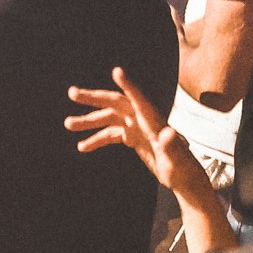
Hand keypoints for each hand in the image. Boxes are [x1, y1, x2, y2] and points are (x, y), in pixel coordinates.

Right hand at [65, 68, 200, 191]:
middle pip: (115, 104)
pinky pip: (111, 134)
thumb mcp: (176, 160)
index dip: (128, 85)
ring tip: (68, 124)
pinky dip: (97, 139)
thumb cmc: (183, 169)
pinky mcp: (134, 138)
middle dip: (94, 98)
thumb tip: (169, 133)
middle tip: (72, 93)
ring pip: (109, 119)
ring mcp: (137, 128)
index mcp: (153, 121)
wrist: (184, 181)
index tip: (117, 71)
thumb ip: (171, 146)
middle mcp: (143, 120)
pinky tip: (83, 146)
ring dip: (89, 121)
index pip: (138, 98)